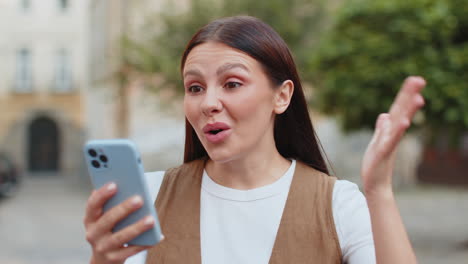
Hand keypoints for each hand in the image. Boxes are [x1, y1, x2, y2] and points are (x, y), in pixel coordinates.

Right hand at [84, 183, 155, 263]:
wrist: (103, 261)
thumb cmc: (108, 231)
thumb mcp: (103, 218)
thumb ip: (110, 204)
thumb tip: (124, 184)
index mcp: (90, 220)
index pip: (92, 205)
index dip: (101, 195)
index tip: (114, 184)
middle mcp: (93, 234)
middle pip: (108, 220)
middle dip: (124, 209)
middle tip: (139, 199)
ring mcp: (103, 247)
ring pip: (121, 237)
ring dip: (137, 227)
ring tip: (151, 219)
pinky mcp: (114, 258)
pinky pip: (132, 250)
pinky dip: (145, 244)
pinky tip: (157, 236)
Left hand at [361, 76, 425, 194]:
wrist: (375, 183)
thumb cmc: (376, 163)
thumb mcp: (377, 141)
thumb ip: (382, 128)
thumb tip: (384, 116)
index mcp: (390, 130)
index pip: (398, 108)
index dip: (405, 94)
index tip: (414, 79)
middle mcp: (393, 134)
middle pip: (402, 111)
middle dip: (409, 95)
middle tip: (419, 79)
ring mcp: (390, 143)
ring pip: (400, 124)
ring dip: (408, 111)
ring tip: (417, 98)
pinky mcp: (383, 152)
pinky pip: (391, 140)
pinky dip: (396, 131)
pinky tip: (403, 122)